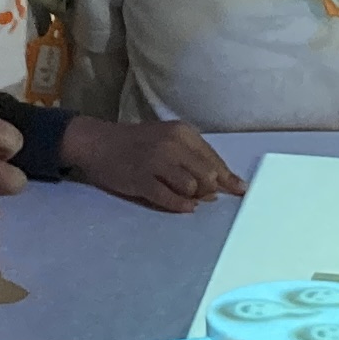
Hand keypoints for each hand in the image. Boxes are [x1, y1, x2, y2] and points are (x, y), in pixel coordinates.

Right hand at [59, 113, 245, 211]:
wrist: (98, 142)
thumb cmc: (138, 143)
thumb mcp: (169, 139)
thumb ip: (195, 158)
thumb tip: (225, 185)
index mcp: (182, 132)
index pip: (214, 159)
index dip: (228, 178)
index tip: (240, 190)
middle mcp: (171, 144)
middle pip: (207, 175)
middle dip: (210, 189)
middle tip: (203, 195)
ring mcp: (155, 162)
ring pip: (191, 187)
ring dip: (193, 196)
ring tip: (185, 195)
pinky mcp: (141, 180)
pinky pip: (169, 199)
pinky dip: (180, 206)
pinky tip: (184, 207)